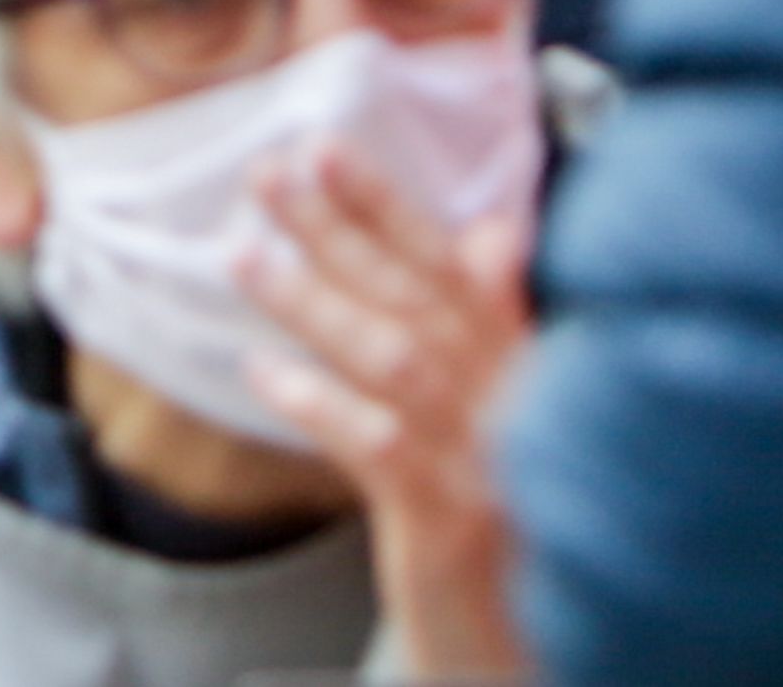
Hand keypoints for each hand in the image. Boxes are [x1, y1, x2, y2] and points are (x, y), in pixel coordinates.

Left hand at [242, 138, 532, 682]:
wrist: (539, 655)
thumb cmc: (521, 524)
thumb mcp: (515, 419)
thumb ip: (495, 327)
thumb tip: (489, 230)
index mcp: (532, 375)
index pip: (460, 271)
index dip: (392, 208)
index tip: (327, 146)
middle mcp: (520, 410)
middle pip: (422, 300)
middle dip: (339, 230)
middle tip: (267, 174)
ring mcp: (490, 468)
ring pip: (398, 360)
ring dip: (317, 301)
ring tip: (243, 255)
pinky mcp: (455, 529)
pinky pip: (381, 449)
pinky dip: (321, 402)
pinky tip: (264, 371)